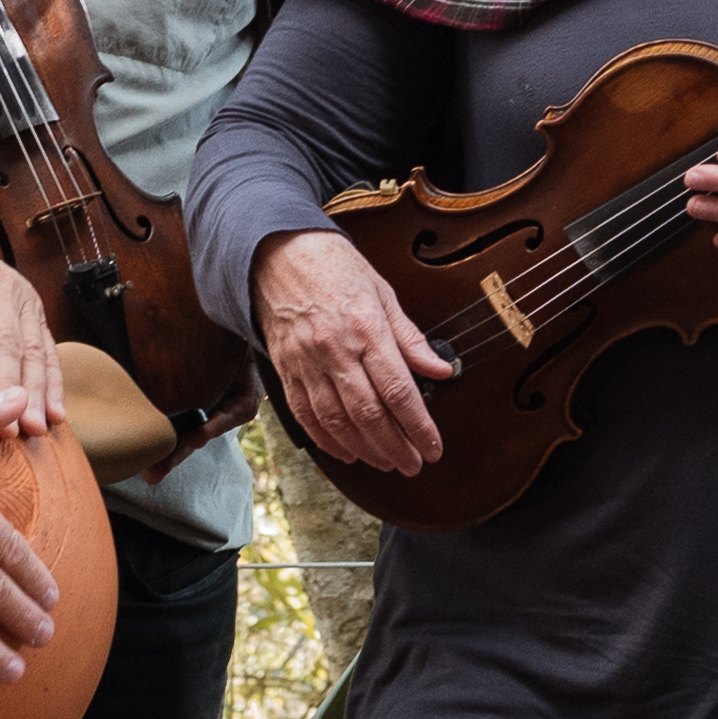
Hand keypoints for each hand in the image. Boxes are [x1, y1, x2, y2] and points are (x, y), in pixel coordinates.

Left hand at [0, 222, 60, 431]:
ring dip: (36, 391)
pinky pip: (46, 350)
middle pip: (5, 341)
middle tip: (10, 431)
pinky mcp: (32, 314)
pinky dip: (53, 383)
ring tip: (35, 430)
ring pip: (32, 349)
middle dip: (9, 388)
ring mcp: (20, 298)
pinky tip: (56, 415)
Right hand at [253, 225, 451, 476]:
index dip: (418, 426)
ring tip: (387, 462)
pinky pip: (306, 416)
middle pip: (369, 413)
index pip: (398, 390)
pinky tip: (347, 452)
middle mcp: (335, 350)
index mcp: (366, 328)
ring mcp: (307, 363)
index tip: (433, 448)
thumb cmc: (335, 268)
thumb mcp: (382, 293)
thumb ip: (410, 338)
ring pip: (336, 422)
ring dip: (364, 450)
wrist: (277, 253)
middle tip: (413, 465)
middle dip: (395, 447)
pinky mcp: (285, 370)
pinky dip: (328, 440)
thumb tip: (440, 370)